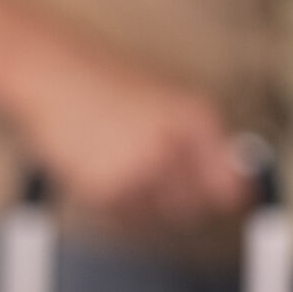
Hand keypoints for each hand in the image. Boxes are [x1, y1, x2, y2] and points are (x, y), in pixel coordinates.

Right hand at [2, 40, 248, 228]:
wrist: (53, 74)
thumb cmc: (106, 85)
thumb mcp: (168, 101)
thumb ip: (205, 144)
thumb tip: (239, 189)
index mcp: (197, 118)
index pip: (230, 181)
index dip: (236, 199)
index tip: (237, 207)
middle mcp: (176, 145)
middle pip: (194, 206)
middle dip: (179, 201)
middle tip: (150, 177)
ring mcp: (141, 169)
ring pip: (157, 216)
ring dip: (143, 203)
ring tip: (119, 163)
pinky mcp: (107, 189)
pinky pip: (122, 217)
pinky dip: (113, 203)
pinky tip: (99, 168)